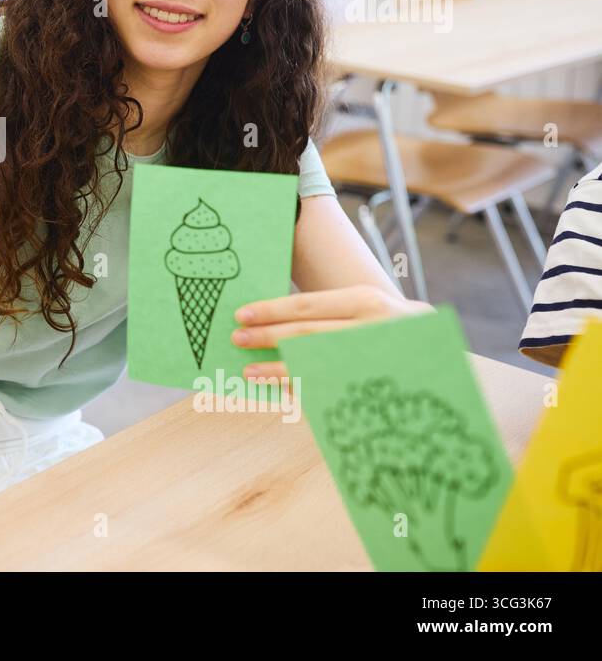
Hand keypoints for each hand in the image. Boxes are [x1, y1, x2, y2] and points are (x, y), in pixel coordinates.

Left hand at [230, 285, 431, 380]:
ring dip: (276, 369)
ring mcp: (374, 361)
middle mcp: (371, 330)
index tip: (242, 314)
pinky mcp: (377, 389)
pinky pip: (329, 391)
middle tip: (238, 338)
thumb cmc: (404, 332)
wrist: (455, 366)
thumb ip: (339, 311)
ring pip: (313, 365)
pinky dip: (302, 391)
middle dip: (267, 337)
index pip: (308, 305)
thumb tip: (283, 317)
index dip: (271, 310)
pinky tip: (280, 390)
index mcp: (369, 303)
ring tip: (248, 370)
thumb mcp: (379, 309)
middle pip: (305, 334)